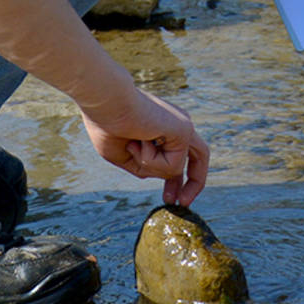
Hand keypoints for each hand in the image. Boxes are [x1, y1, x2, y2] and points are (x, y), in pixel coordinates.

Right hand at [80, 88, 209, 207]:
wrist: (106, 101)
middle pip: (197, 159)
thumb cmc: (107, 123)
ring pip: (177, 167)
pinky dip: (151, 161)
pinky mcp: (185, 130)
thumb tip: (162, 177)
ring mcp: (184, 126)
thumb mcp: (123, 154)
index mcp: (165, 127)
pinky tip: (140, 140)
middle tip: (177, 202)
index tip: (170, 198)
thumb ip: (143, 167)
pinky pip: (173, 165)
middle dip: (190, 184)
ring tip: (134, 146)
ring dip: (151, 167)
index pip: (180, 155)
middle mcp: (178, 125)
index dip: (177, 180)